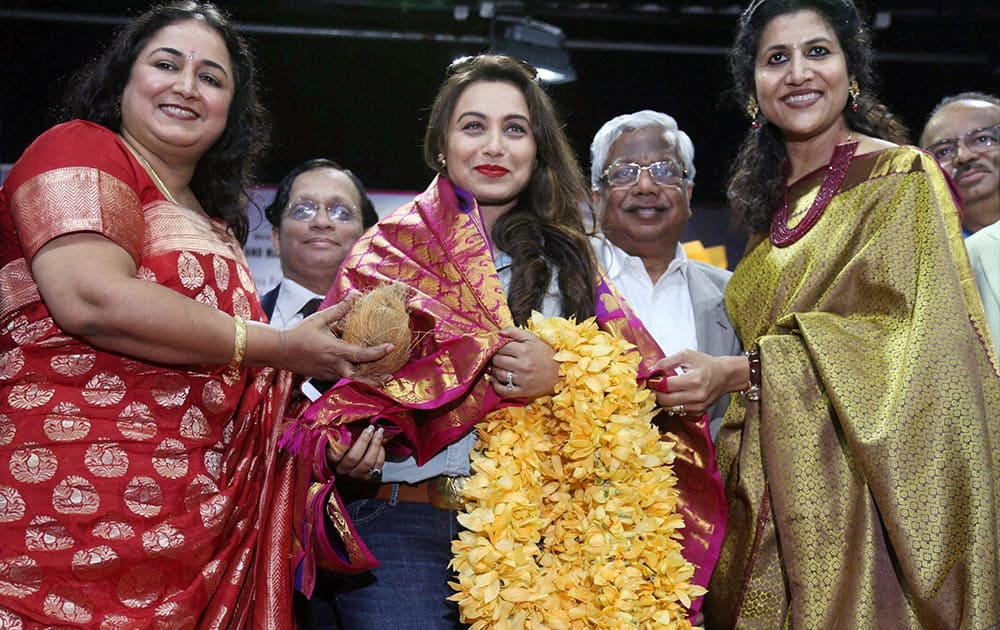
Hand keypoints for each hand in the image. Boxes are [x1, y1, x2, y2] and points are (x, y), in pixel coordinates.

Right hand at [276, 300, 394, 380]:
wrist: (280, 350)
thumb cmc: (300, 333)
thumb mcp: (320, 318)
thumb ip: (340, 309)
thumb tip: (354, 296)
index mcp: (335, 350)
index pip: (362, 354)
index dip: (378, 352)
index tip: (391, 347)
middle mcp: (335, 366)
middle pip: (360, 378)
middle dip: (376, 379)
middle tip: (390, 374)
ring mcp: (330, 374)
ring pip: (353, 381)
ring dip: (368, 380)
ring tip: (382, 376)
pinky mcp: (326, 378)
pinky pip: (344, 380)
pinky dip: (355, 378)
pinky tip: (363, 373)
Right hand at [327, 425, 385, 480]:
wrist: (357, 458)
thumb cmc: (347, 445)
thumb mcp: (340, 439)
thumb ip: (340, 435)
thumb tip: (343, 431)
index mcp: (333, 460)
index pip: (334, 455)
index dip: (342, 445)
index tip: (350, 433)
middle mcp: (343, 470)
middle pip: (353, 457)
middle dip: (364, 440)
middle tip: (370, 428)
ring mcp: (356, 475)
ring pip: (367, 462)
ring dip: (375, 445)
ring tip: (379, 432)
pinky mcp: (368, 477)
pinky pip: (377, 466)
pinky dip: (381, 453)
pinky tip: (381, 444)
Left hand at [489, 327, 558, 398]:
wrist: (562, 374)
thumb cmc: (547, 355)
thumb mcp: (533, 339)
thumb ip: (515, 332)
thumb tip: (498, 332)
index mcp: (524, 350)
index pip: (500, 348)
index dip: (496, 347)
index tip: (497, 349)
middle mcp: (522, 365)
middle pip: (497, 361)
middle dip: (494, 359)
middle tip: (497, 358)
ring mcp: (522, 380)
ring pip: (498, 375)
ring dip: (494, 371)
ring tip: (498, 368)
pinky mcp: (523, 392)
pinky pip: (503, 390)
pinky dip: (496, 386)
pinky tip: (496, 381)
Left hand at [652, 349, 745, 416]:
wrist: (725, 376)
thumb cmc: (706, 364)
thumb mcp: (686, 355)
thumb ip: (666, 362)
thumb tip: (651, 370)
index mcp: (694, 380)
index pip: (666, 386)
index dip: (654, 383)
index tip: (649, 379)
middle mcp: (696, 396)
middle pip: (665, 400)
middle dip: (655, 393)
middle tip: (653, 386)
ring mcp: (698, 406)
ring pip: (669, 408)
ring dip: (662, 400)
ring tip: (662, 390)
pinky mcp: (698, 412)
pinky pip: (678, 412)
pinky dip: (672, 405)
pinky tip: (673, 396)